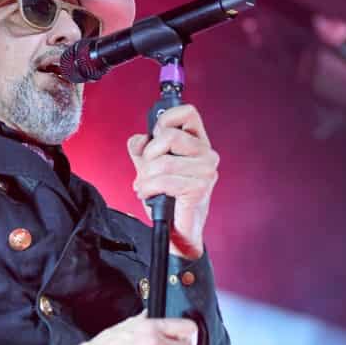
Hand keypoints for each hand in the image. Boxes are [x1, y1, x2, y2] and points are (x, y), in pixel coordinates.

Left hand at [127, 105, 218, 259]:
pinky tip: (148, 195)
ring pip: (162, 161)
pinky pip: (163, 180)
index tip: (154, 137)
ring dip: (145, 177)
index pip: (187, 112)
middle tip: (146, 170)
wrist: (178, 232)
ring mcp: (206, 171)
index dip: (165, 120)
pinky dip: (148, 188)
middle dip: (148, 154)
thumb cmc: (168, 199)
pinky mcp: (199, 188)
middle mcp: (207, 154)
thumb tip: (139, 140)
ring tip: (145, 186)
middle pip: (169, 135)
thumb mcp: (150, 168)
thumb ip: (142, 149)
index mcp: (198, 144)